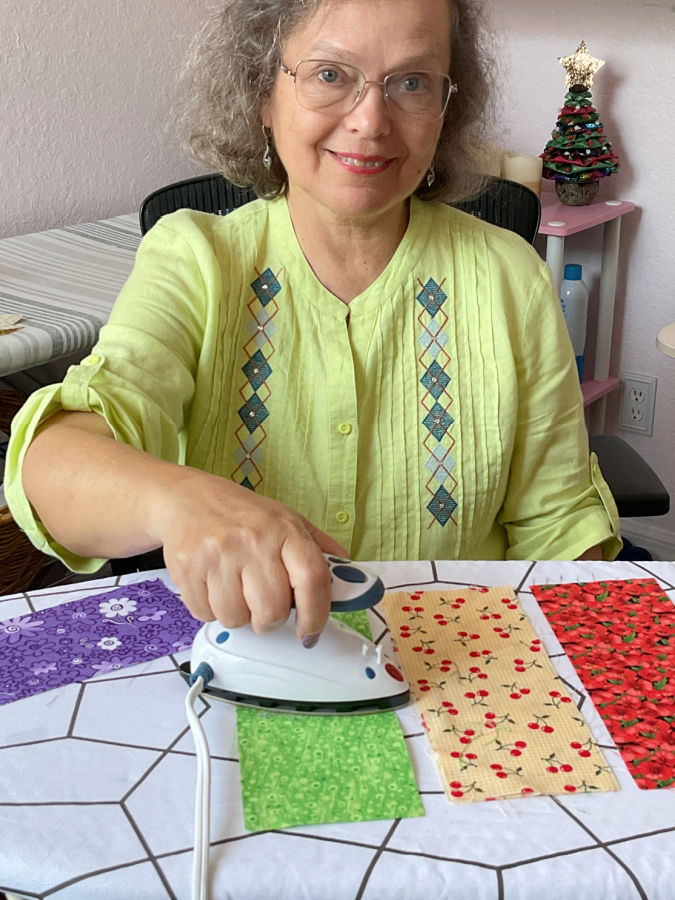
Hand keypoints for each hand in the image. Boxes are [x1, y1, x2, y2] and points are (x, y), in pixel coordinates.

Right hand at [150, 467, 347, 644]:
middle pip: (272, 610)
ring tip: (234, 588)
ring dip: (238, 614)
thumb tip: (350, 579)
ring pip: (236, 619)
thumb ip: (319, 550)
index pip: (313, 578)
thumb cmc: (241, 514)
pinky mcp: (188, 569)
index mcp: (284, 528)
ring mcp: (218, 554)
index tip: (310, 631)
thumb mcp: (287, 520)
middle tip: (263, 604)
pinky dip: (210, 610)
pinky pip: (206, 614)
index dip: (316, 614)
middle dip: (270, 618)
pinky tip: (212, 585)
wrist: (185, 498)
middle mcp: (252, 540)